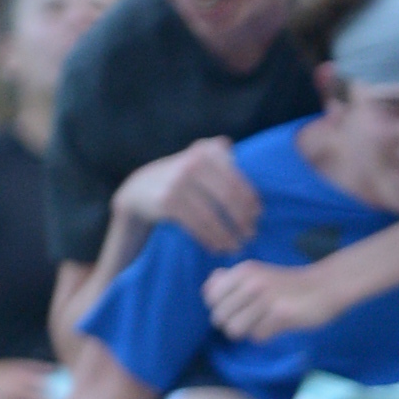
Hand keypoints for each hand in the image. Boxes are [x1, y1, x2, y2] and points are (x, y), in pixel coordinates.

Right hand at [120, 137, 259, 254]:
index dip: (249, 200)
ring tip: (235, 246)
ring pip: (211, 215)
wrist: (140, 187)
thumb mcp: (198, 158)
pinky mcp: (167, 201)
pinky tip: (216, 246)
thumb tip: (243, 154)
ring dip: (226, 234)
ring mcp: (178, 182)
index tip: (258, 215)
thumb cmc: (181, 176)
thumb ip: (219, 155)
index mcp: (207, 152)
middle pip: (228, 197)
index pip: (236, 179)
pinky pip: (196, 225)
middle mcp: (193, 163)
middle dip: (242, 219)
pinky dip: (209, 238)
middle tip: (251, 234)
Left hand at [203, 256, 332, 341]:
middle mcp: (252, 282)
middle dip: (231, 323)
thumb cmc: (287, 283)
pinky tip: (276, 325)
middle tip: (250, 319)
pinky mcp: (281, 315)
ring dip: (246, 332)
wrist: (325, 286)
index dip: (219, 307)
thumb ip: (230, 278)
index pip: (210, 298)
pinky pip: (257, 336)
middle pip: (219, 317)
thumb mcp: (257, 272)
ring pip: (234, 330)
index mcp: (244, 270)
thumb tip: (206, 289)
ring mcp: (266, 299)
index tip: (235, 307)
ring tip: (261, 324)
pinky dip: (265, 335)